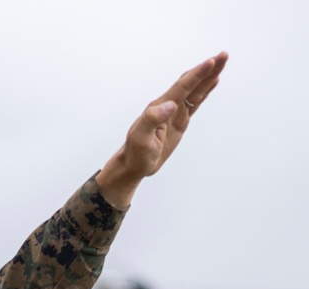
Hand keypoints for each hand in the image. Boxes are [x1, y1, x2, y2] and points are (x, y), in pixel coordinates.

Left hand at [96, 52, 227, 208]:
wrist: (134, 164)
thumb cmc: (135, 153)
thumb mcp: (141, 138)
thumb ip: (152, 119)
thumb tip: (171, 105)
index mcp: (161, 106)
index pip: (182, 86)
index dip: (197, 74)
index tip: (211, 61)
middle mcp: (169, 105)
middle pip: (192, 82)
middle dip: (208, 69)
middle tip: (224, 55)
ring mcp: (175, 112)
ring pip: (196, 90)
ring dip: (209, 76)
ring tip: (222, 62)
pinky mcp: (179, 121)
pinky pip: (195, 102)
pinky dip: (205, 91)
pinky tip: (213, 82)